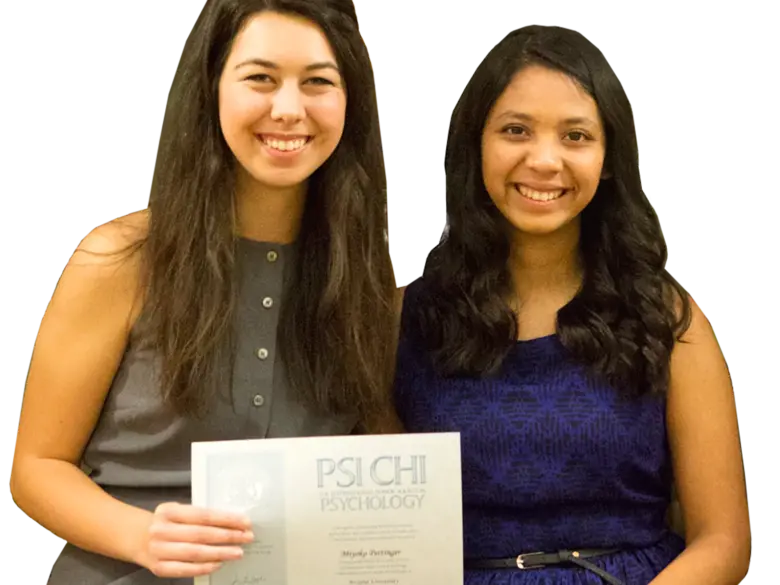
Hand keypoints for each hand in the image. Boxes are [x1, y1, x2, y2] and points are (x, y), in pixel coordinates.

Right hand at [134, 502, 253, 577]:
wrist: (138, 537)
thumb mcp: (177, 511)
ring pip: (195, 553)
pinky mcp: (158, 568)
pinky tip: (219, 563)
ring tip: (238, 552)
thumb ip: (198, 515)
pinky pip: (185, 569)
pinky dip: (204, 567)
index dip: (226, 519)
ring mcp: (158, 551)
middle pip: (201, 534)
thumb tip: (232, 522)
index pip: (202, 515)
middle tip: (247, 537)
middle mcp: (161, 530)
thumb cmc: (167, 522)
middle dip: (228, 536)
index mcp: (168, 511)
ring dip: (220, 553)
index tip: (245, 522)